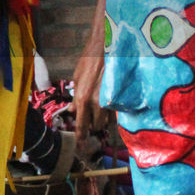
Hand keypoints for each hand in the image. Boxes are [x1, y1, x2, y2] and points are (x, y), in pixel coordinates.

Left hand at [69, 31, 106, 145]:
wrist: (107, 46)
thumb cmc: (90, 60)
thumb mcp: (77, 78)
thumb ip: (75, 97)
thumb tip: (72, 111)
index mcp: (83, 99)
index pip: (81, 125)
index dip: (81, 138)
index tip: (81, 147)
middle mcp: (98, 103)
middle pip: (96, 125)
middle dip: (93, 124)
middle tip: (91, 115)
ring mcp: (111, 100)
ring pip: (108, 119)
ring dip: (104, 117)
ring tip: (101, 104)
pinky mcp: (122, 96)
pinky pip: (117, 111)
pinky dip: (113, 110)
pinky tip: (110, 101)